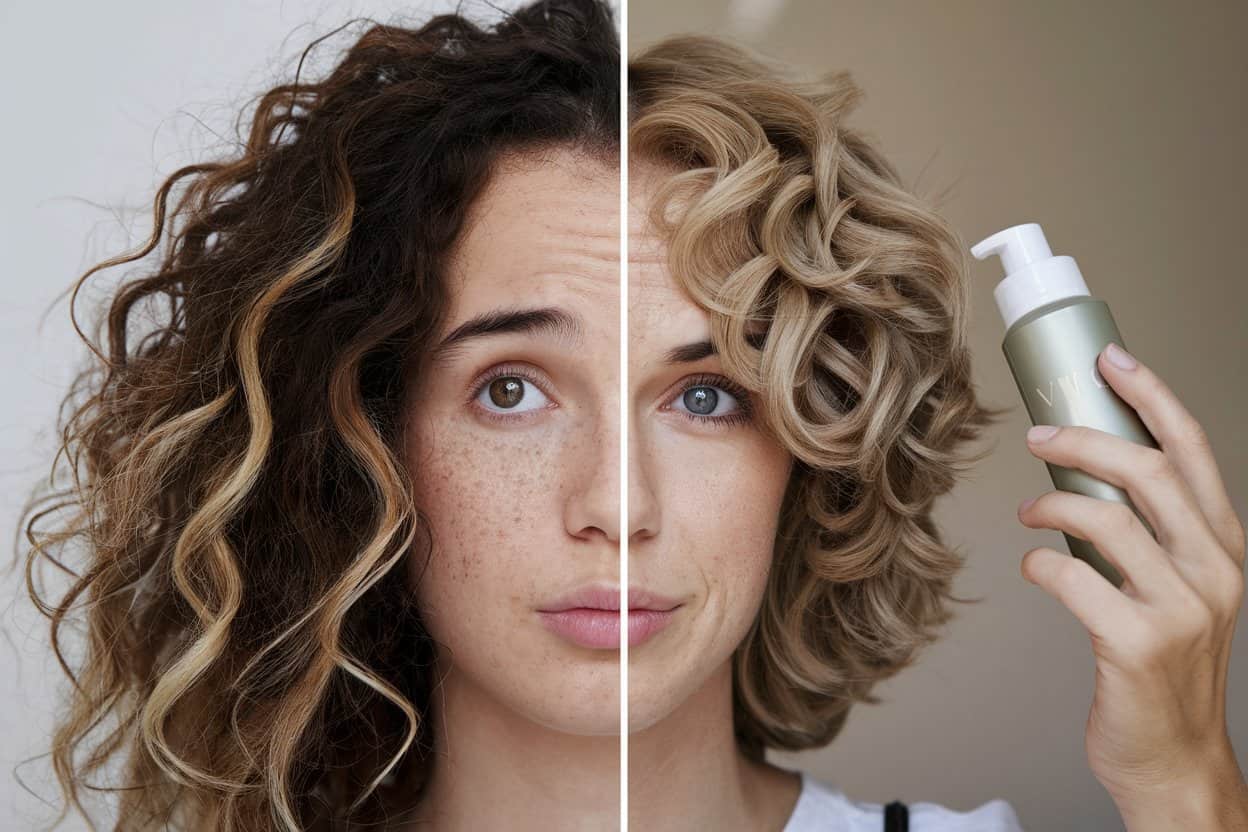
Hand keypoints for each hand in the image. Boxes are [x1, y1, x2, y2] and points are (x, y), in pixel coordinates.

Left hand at [1016, 342, 1246, 825]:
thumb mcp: (1178, 588)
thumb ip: (1150, 532)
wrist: (1174, 757)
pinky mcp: (1137, 643)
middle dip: (1081, 440)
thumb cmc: (1163, 666)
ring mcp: (1181, 608)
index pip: (1192, 449)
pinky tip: (1035, 568)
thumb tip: (1087, 469)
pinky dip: (1039, 563)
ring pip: (1103, 517)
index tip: (1109, 359)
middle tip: (1037, 435)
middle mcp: (1214, 569)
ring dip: (1050, 502)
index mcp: (1225, 545)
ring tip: (1028, 510)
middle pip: (1144, 470)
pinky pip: (1070, 576)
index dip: (1150, 395)